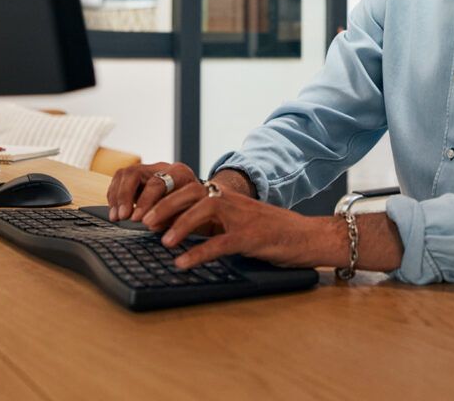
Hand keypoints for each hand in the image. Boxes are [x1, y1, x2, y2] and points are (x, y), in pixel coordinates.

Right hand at [105, 161, 197, 221]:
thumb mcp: (189, 213)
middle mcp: (162, 167)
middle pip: (135, 173)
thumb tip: (151, 225)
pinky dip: (114, 196)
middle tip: (123, 216)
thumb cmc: (193, 208)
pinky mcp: (137, 177)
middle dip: (125, 196)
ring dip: (117, 197)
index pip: (157, 182)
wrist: (196, 199)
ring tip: (116, 217)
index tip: (137, 219)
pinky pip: (119, 180)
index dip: (145, 201)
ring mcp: (148, 169)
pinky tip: (115, 211)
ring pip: (125, 174)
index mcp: (180, 173)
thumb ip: (171, 217)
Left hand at [142, 182, 339, 269]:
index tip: (146, 210)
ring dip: (181, 223)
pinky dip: (199, 252)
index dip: (167, 197)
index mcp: (228, 198)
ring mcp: (243, 218)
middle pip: (193, 192)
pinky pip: (221, 243)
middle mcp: (233, 202)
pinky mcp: (252, 238)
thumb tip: (182, 235)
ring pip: (206, 209)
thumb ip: (215, 224)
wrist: (308, 236)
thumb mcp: (240, 223)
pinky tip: (183, 263)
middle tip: (145, 222)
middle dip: (166, 205)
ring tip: (162, 240)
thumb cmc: (274, 233)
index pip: (191, 189)